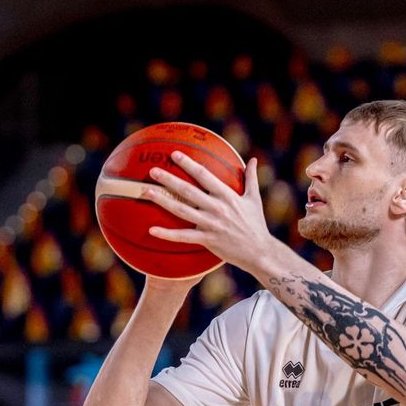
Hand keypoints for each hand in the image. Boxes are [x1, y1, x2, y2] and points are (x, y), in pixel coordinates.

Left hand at [145, 154, 273, 272]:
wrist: (259, 251)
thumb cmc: (255, 224)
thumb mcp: (254, 199)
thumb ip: (251, 178)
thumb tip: (252, 159)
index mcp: (227, 195)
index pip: (204, 175)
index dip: (188, 164)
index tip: (174, 154)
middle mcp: (217, 208)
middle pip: (188, 190)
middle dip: (169, 179)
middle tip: (152, 170)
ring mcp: (210, 224)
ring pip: (181, 210)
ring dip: (162, 201)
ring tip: (146, 192)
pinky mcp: (207, 240)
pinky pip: (183, 237)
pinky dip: (167, 234)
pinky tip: (151, 230)